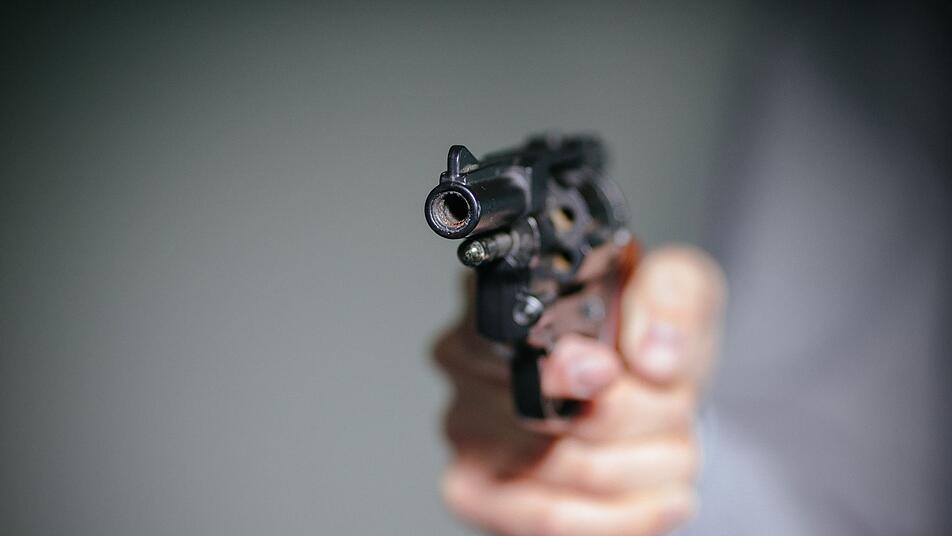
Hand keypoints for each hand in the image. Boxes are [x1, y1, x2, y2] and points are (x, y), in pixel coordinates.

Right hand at [434, 246, 725, 535]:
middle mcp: (466, 361)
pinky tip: (664, 496)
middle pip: (545, 411)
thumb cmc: (642, 339)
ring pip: (563, 469)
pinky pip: (550, 519)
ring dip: (645, 466)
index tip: (608, 373)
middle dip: (638, 416)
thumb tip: (654, 357)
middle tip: (675, 405)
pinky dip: (624, 515)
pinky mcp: (474, 491)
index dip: (561, 366)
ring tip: (677, 447)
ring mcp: (465, 430)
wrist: (645, 394)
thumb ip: (671, 298)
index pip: (510, 337)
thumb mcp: (676, 286)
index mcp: (504, 298)